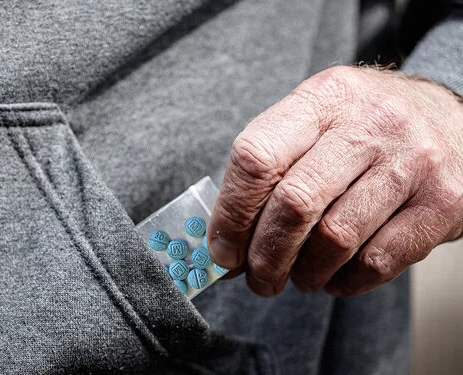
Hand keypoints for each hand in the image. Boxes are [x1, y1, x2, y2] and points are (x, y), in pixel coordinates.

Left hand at [208, 66, 462, 295]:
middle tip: (258, 279)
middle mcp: (370, 122)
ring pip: (335, 238)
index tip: (222, 250)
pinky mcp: (443, 202)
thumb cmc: (368, 127)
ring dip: (305, 273)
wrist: (455, 119)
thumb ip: (272, 167)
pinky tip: (334, 277)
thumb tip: (227, 242)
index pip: (257, 157)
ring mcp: (412, 161)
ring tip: (298, 278)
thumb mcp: (318, 119)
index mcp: (323, 98)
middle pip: (295, 203)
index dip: (231, 213)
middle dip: (265, 256)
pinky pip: (378, 260)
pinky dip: (346, 281)